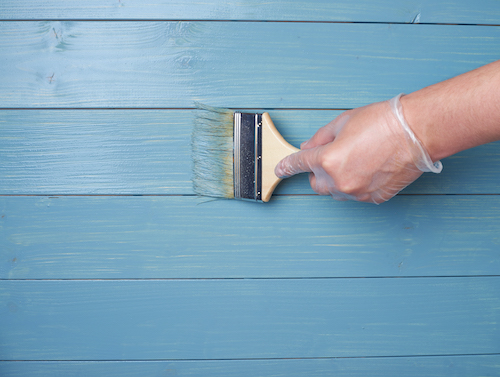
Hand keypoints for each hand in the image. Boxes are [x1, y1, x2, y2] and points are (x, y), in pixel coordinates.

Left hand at [274, 95, 440, 203]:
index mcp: (328, 160)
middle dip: (318, 171)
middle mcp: (339, 181)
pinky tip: (368, 168)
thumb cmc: (382, 122)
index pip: (299, 165)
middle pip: (316, 184)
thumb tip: (308, 147)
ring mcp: (357, 192)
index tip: (280, 169)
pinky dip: (356, 185)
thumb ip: (320, 138)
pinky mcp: (374, 198)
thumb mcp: (343, 122)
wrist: (417, 132)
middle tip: (332, 156)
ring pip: (336, 192)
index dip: (287, 166)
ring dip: (337, 180)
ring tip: (356, 160)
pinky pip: (356, 195)